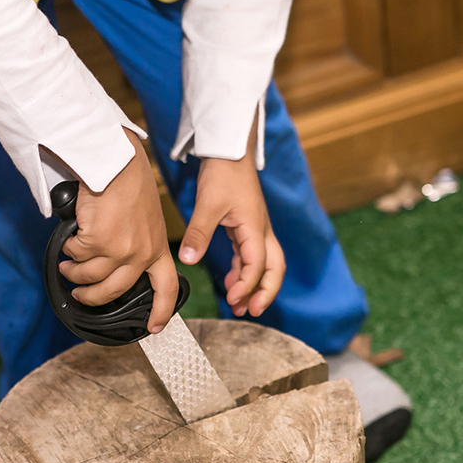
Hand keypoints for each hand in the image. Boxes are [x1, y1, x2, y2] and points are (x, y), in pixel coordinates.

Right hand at [58, 129, 179, 333]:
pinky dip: (69, 250)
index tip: (155, 328)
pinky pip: (76, 256)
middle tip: (80, 294)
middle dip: (91, 298)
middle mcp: (141, 253)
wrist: (116, 162)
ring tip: (67, 265)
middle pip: (114, 292)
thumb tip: (116, 264)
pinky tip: (70, 240)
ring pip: (89, 277)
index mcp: (158, 247)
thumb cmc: (129, 182)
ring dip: (73, 273)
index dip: (161, 311)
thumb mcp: (147, 218)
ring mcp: (119, 249)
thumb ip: (138, 242)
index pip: (167, 288)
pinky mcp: (97, 241)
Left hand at [178, 117, 283, 316]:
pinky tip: (229, 281)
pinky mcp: (247, 226)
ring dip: (253, 285)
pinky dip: (243, 271)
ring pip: (265, 264)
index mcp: (255, 228)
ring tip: (237, 304)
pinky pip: (251, 255)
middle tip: (249, 312)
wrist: (229, 150)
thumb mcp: (208, 205)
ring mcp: (256, 229)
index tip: (232, 298)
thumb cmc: (223, 173)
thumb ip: (199, 234)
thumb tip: (188, 260)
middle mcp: (261, 231)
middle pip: (274, 269)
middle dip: (265, 293)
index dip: (247, 285)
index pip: (258, 265)